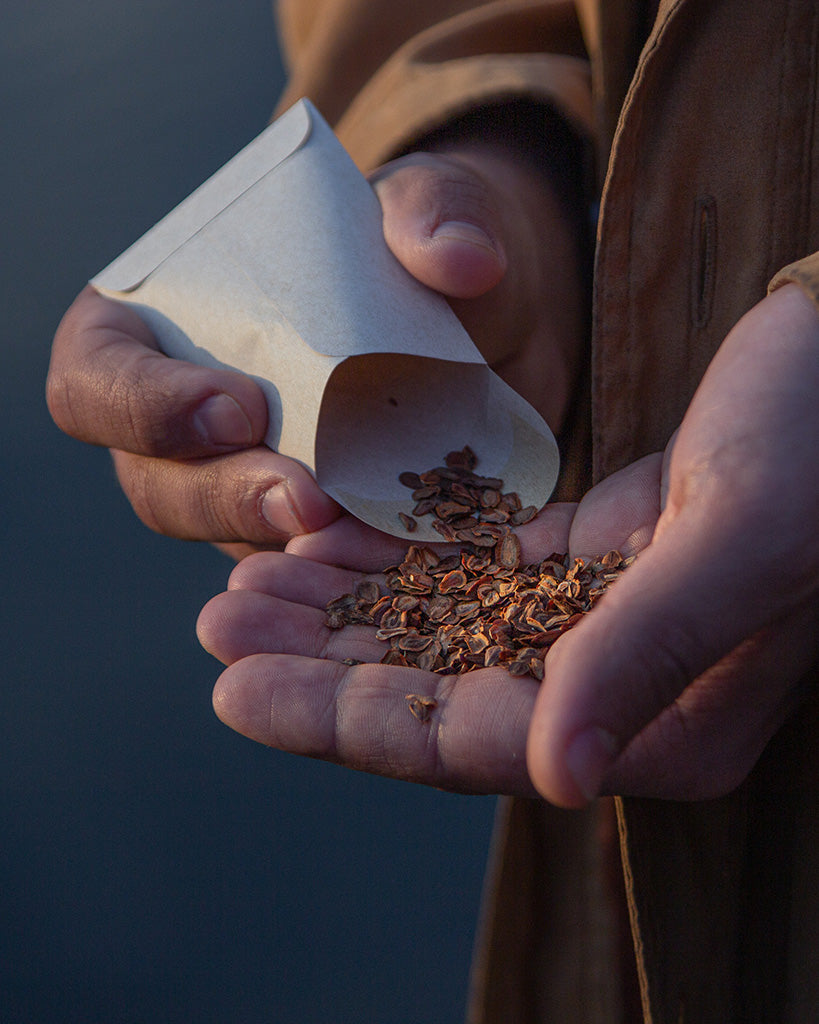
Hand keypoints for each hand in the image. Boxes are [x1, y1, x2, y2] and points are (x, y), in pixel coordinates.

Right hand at [47, 136, 582, 555]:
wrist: (485, 323)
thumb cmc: (416, 252)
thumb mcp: (427, 210)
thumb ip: (433, 213)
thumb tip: (463, 258)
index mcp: (158, 328)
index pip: (98, 378)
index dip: (145, 406)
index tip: (238, 406)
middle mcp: (184, 421)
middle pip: (157, 482)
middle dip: (223, 497)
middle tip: (302, 501)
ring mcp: (243, 483)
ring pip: (225, 538)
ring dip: (279, 545)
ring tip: (350, 535)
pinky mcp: (305, 528)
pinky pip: (299, 563)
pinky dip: (338, 564)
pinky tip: (393, 555)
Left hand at [199, 285, 818, 805]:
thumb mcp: (740, 538)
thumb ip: (647, 654)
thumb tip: (555, 778)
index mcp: (669, 723)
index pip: (478, 742)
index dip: (348, 723)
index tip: (236, 692)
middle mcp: (626, 690)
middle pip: (442, 693)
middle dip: (320, 666)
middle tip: (213, 628)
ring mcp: (603, 624)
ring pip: (445, 632)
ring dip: (345, 610)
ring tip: (245, 584)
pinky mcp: (592, 559)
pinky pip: (474, 572)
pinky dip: (401, 559)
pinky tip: (327, 541)